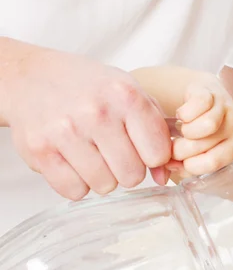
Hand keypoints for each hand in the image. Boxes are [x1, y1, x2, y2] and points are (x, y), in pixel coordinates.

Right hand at [3, 41, 171, 198]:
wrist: (31, 77)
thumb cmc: (90, 90)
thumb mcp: (130, 96)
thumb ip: (156, 133)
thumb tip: (164, 177)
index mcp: (125, 95)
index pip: (158, 154)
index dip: (152, 156)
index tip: (139, 147)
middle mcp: (96, 112)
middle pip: (132, 176)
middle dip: (126, 169)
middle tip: (111, 151)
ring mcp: (65, 131)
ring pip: (104, 186)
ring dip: (101, 177)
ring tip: (90, 153)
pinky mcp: (40, 150)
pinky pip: (75, 192)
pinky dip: (76, 183)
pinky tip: (71, 160)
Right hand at [165, 78, 232, 180]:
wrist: (201, 98)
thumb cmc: (197, 133)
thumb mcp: (194, 154)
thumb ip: (181, 168)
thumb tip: (167, 171)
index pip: (212, 163)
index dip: (189, 165)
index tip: (178, 162)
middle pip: (203, 145)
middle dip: (179, 149)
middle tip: (173, 145)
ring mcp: (226, 108)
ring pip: (207, 126)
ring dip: (186, 130)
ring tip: (181, 130)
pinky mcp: (212, 92)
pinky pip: (200, 105)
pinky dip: (185, 112)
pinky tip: (182, 115)